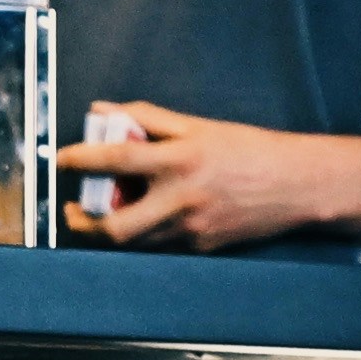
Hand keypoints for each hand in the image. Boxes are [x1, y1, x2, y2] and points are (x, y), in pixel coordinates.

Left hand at [59, 99, 360, 250]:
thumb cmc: (250, 150)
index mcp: (180, 159)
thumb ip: (148, 119)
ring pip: (134, 242)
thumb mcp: (198, 126)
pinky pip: (159, 245)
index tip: (62, 159)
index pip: (116, 159)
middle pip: (116, 227)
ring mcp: (191, 229)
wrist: (298, 186)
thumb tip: (103, 111)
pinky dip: (144, 234)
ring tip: (106, 211)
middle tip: (74, 211)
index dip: (81, 159)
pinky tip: (146, 217)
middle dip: (84, 223)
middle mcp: (182, 199)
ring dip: (111, 230)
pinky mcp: (201, 248)